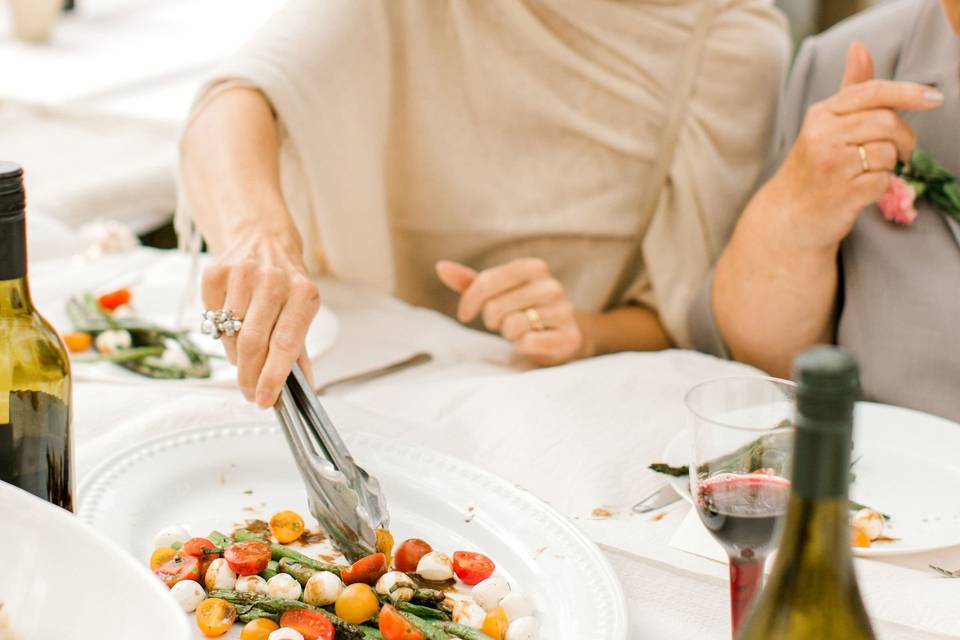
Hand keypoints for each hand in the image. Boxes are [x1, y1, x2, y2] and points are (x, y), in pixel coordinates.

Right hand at [202, 234, 319, 406]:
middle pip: (253, 343)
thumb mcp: (302, 311)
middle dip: (250, 376)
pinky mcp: (215, 272)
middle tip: (250, 392)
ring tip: (245, 355)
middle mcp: (273, 281)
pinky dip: (221, 333)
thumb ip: (300, 353)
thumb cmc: (286, 282)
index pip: (286, 343)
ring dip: (236, 355)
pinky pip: (212, 319)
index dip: (273, 376)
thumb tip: (305, 392)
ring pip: (230, 334)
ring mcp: (242, 273)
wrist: (262, 237)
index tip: (265, 400)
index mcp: (303, 293)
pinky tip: (232, 325)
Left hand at [436, 258, 588, 365]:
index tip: (465, 314)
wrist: (561, 335)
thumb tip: (441, 267)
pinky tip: (532, 342)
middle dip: (491, 319)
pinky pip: (529, 343)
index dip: (470, 300)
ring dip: (509, 333)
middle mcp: (552, 286)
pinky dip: (523, 346)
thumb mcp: (497, 293)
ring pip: (513, 325)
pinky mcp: (569, 337)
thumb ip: (470, 282)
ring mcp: (564, 311)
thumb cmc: (523, 310)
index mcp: (534, 267)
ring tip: (520, 330)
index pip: (487, 281)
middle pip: (496, 306)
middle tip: (502, 322)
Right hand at [768, 42, 941, 250]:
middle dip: (904, 138)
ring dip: (890, 165)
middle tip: (902, 151)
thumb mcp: (826, 124)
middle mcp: (823, 136)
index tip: (934, 98)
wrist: (788, 215)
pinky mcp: (841, 193)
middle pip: (886, 122)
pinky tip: (861, 191)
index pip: (872, 92)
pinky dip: (880, 187)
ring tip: (870, 172)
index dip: (908, 92)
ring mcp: (831, 165)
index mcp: (821, 114)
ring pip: (888, 152)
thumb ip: (849, 89)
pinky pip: (883, 181)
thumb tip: (859, 47)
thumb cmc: (814, 167)